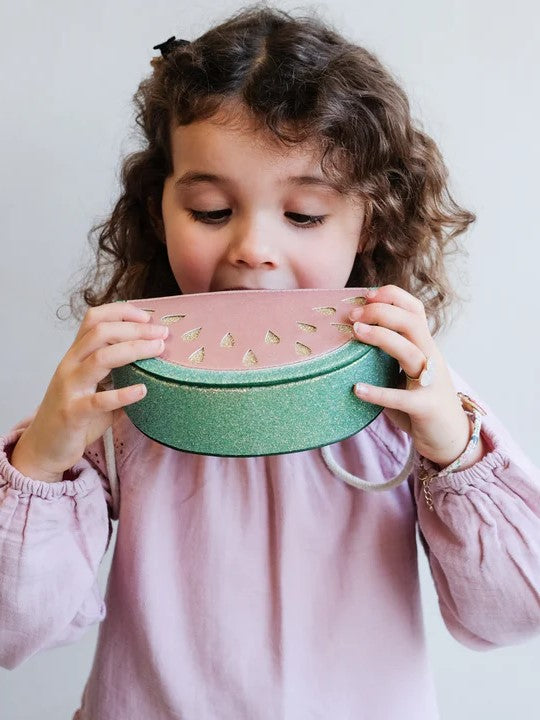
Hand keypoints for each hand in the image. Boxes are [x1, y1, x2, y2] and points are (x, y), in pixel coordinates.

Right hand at [10, 302, 169, 481]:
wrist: (44, 448)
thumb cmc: (75, 415)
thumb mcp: (97, 387)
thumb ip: (119, 374)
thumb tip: (157, 365)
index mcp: (76, 356)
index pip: (94, 319)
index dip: (121, 312)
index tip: (148, 317)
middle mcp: (70, 366)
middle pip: (100, 333)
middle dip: (134, 329)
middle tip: (162, 334)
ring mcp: (70, 388)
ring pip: (100, 359)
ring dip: (133, 350)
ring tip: (158, 350)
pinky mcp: (73, 414)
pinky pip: (99, 401)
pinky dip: (123, 394)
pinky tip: (142, 391)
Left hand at [349, 284, 476, 467]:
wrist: (450, 438)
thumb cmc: (419, 402)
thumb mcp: (406, 372)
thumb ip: (387, 355)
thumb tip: (350, 337)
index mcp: (425, 346)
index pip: (414, 310)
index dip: (392, 297)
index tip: (365, 296)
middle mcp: (431, 358)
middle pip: (412, 323)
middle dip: (382, 313)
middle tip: (353, 316)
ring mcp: (430, 382)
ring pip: (410, 352)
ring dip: (382, 338)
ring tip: (355, 332)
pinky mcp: (425, 407)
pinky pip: (402, 398)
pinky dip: (378, 393)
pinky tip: (357, 389)